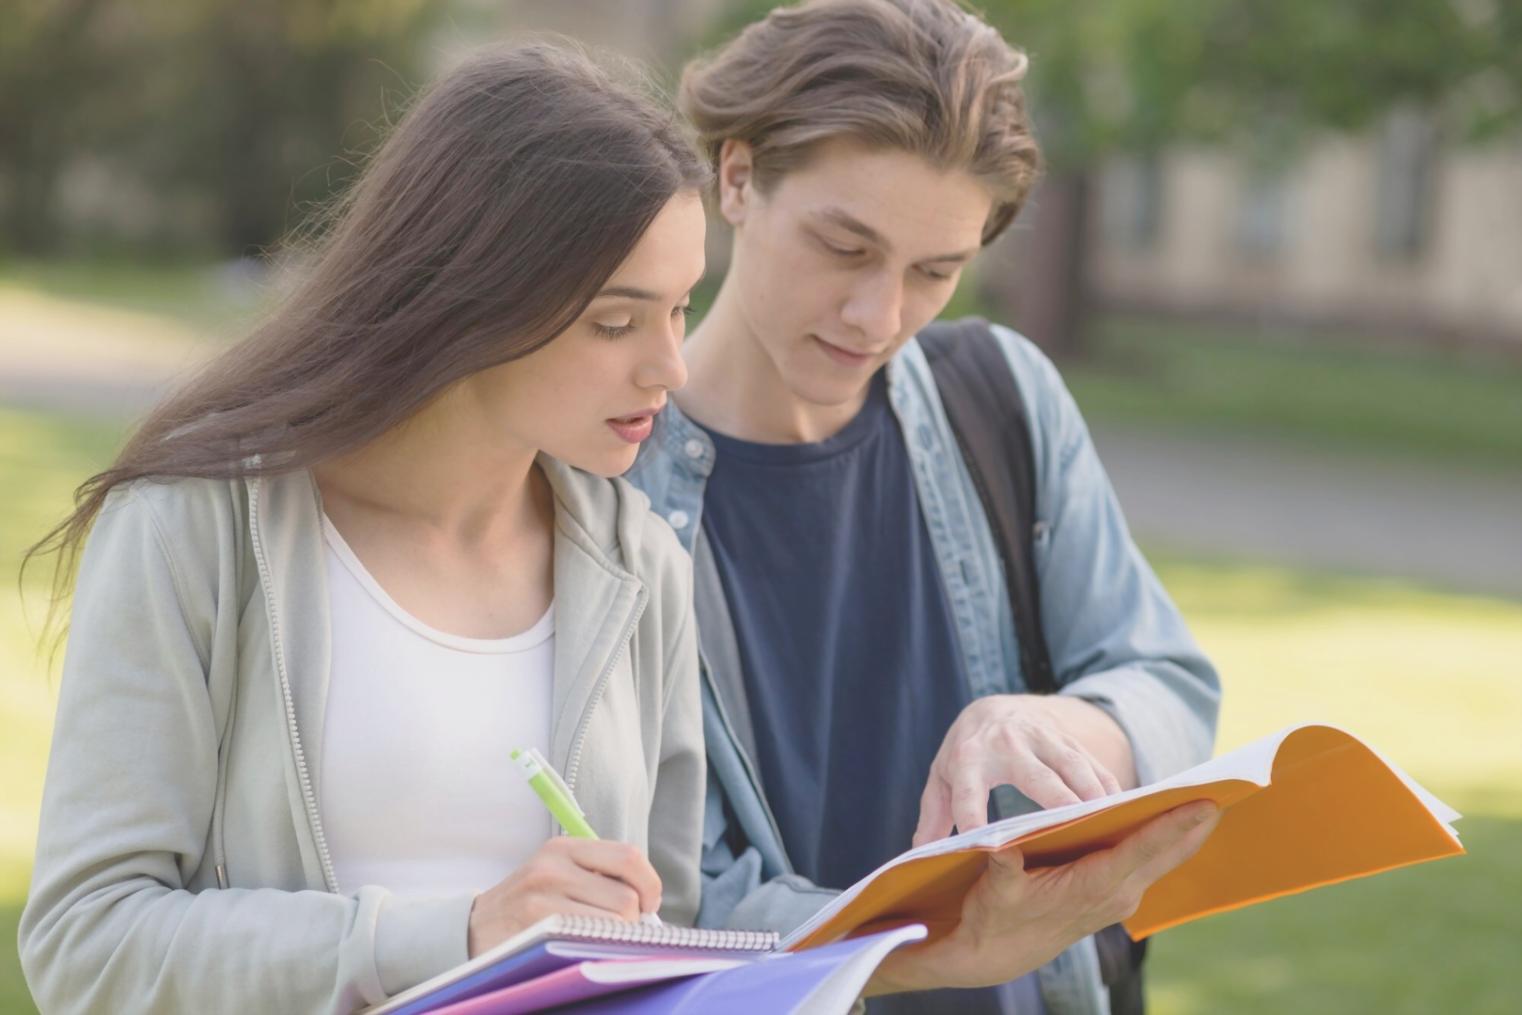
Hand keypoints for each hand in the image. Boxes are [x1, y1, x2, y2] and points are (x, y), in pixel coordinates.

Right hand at [467, 837, 661, 956]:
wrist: (473, 929)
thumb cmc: (529, 904)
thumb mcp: (557, 873)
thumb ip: (598, 874)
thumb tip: (649, 899)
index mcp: (564, 847)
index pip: (629, 857)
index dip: (649, 884)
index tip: (649, 903)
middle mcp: (553, 867)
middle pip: (627, 897)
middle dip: (633, 919)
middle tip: (620, 927)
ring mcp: (542, 898)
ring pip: (614, 922)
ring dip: (618, 936)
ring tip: (599, 937)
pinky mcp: (536, 928)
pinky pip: (590, 941)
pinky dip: (599, 947)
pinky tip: (587, 947)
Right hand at [869, 800, 1219, 994]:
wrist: (996, 953)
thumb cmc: (994, 916)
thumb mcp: (994, 890)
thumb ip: (1003, 867)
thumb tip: (1002, 846)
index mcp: (1093, 887)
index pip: (1143, 850)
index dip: (1175, 825)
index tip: (1205, 802)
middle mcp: (1116, 895)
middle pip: (1168, 854)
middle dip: (1197, 825)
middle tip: (1229, 791)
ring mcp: (1120, 898)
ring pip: (1165, 859)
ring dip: (1188, 833)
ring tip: (1211, 797)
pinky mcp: (1115, 895)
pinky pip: (1152, 863)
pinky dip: (1169, 841)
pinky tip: (1179, 822)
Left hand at [914, 694, 1133, 845]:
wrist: (992, 708)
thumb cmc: (965, 755)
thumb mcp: (940, 781)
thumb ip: (932, 818)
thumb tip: (919, 856)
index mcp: (968, 759)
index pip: (969, 792)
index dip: (974, 816)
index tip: (984, 846)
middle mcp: (1006, 745)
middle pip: (1034, 777)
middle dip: (1056, 802)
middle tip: (1075, 833)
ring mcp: (1040, 738)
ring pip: (1072, 766)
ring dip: (1093, 795)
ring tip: (1111, 825)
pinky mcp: (1066, 738)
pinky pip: (1093, 763)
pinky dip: (1110, 786)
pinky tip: (1126, 811)